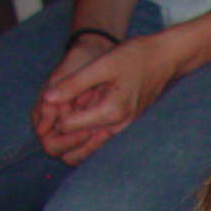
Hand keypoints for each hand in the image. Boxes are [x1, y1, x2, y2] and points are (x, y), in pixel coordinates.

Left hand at [32, 32, 184, 164]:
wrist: (163, 60)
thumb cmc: (134, 57)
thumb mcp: (102, 64)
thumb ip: (74, 83)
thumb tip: (47, 99)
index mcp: (112, 111)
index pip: (68, 126)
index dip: (55, 114)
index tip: (53, 101)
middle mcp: (120, 128)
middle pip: (77, 149)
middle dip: (59, 138)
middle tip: (49, 121)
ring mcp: (124, 131)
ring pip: (88, 153)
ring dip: (71, 143)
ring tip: (60, 123)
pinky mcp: (125, 130)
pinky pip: (99, 145)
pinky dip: (83, 141)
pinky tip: (75, 128)